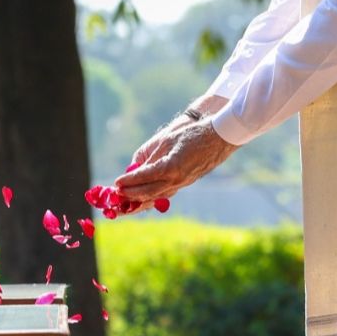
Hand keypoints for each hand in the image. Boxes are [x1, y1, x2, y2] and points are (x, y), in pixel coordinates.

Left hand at [114, 119, 237, 202]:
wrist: (220, 139)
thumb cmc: (193, 134)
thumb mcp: (168, 141)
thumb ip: (151, 157)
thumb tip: (135, 170)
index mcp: (171, 167)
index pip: (144, 177)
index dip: (128, 181)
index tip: (116, 183)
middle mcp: (177, 179)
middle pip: (148, 192)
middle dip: (130, 194)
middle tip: (117, 194)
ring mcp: (183, 183)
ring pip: (157, 196)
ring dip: (140, 199)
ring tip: (126, 201)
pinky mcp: (186, 183)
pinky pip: (166, 193)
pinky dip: (153, 196)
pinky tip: (144, 197)